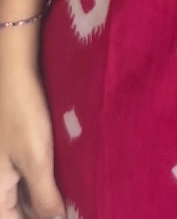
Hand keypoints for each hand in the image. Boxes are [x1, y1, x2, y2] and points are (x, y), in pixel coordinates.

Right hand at [0, 64, 64, 218]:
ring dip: (44, 197)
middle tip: (70, 207)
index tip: (64, 216)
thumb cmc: (22, 114)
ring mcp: (4, 165)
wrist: (13, 72)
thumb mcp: (36, 159)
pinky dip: (42, 181)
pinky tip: (63, 177)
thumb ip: (45, 197)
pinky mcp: (13, 150)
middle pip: (17, 210)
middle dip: (42, 211)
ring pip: (23, 193)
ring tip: (70, 196)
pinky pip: (26, 176)